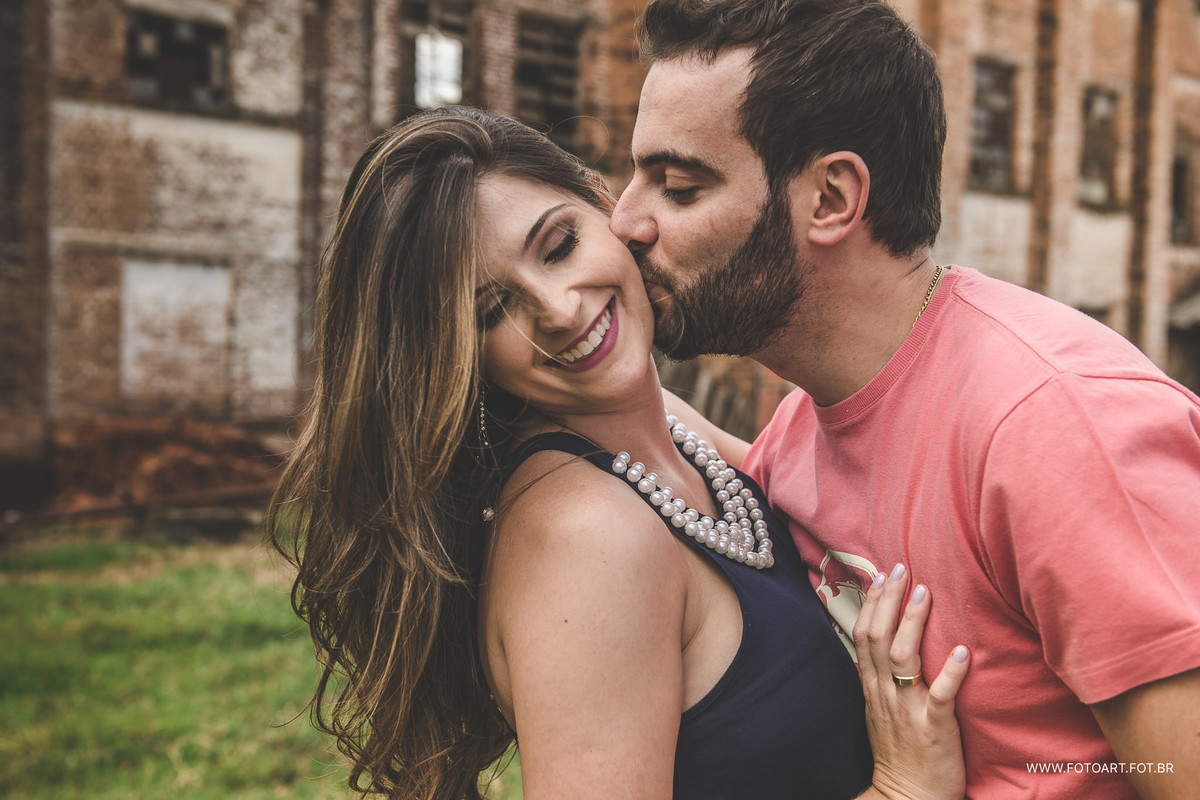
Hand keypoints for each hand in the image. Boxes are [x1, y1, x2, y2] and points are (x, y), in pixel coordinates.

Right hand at [854, 564, 969, 799]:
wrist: (908, 799)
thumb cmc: (901, 754)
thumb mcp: (881, 712)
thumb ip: (881, 678)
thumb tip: (885, 644)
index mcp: (873, 688)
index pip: (864, 635)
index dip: (872, 603)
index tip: (881, 574)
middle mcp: (886, 694)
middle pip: (879, 638)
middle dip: (888, 600)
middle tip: (900, 568)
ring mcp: (909, 710)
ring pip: (903, 659)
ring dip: (912, 623)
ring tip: (925, 593)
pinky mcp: (935, 728)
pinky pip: (941, 696)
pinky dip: (950, 672)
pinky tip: (961, 650)